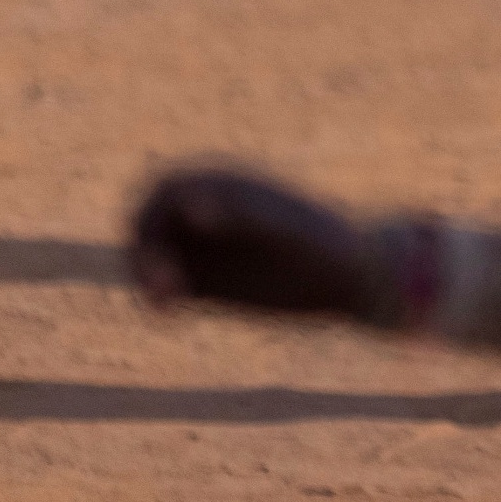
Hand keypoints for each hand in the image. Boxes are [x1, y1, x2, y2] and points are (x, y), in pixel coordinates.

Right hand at [131, 170, 378, 321]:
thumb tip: (192, 207)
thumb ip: (242, 214)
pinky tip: (171, 313)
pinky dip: (157, 297)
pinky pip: (166, 285)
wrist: (355, 277)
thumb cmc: (328, 246)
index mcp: (232, 188)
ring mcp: (210, 250)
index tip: (165, 241)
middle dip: (144, 249)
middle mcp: (215, 215)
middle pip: (150, 223)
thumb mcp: (287, 229)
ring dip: (145, 275)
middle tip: (160, 286)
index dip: (153, 212)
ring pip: (153, 255)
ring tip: (167, 304)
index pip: (167, 188)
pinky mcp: (209, 283)